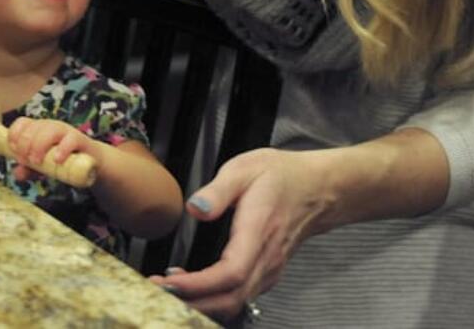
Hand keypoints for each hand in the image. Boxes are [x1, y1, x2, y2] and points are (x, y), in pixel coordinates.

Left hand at [6, 117, 92, 180]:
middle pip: (35, 127)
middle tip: (26, 160)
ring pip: (51, 130)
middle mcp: (51, 127)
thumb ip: (29, 170)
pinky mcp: (80, 140)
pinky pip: (71, 139)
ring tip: (38, 161)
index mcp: (39, 130)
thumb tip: (17, 173)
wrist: (90, 164)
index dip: (15, 134)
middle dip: (25, 143)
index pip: (23, 123)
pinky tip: (57, 159)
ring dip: (40, 145)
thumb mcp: (42, 167)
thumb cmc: (62, 161)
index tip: (13, 149)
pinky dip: (63, 149)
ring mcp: (66, 132)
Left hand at [148, 148, 326, 323]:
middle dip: (191, 302)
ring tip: (167, 290)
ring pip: (234, 302)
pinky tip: (190, 288)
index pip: (231, 273)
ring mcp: (269, 269)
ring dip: (200, 304)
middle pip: (230, 298)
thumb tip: (195, 208)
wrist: (317, 188)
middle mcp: (266, 258)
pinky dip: (213, 300)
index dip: (199, 285)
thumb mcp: (245, 168)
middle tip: (156, 290)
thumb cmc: (282, 176)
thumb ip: (218, 190)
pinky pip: (240, 297)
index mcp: (259, 231)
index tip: (170, 282)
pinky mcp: (266, 273)